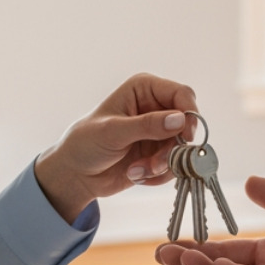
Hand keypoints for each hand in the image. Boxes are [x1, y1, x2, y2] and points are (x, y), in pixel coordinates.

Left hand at [34, 73, 198, 221]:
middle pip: (188, 124)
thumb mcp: (113, 132)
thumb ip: (147, 125)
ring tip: (137, 171)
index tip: (186, 137)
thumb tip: (180, 120)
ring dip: (162, 165)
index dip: (189, 114)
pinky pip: (176, 165)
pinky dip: (159, 175)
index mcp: (144, 89)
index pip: (182, 94)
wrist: (75, 174)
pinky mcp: (160, 153)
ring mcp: (159, 132)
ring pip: (183, 148)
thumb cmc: (85, 143)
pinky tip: (137, 175)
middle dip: (173, 148)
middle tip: (155, 164)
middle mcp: (156, 107)